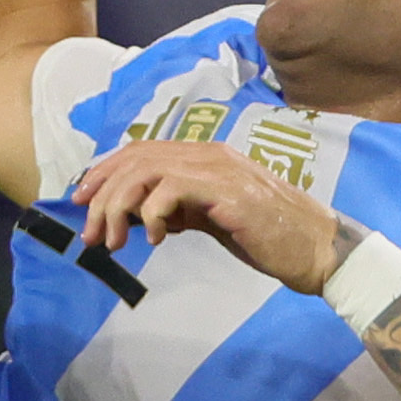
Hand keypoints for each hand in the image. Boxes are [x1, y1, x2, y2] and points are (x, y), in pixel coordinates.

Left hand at [72, 135, 348, 291]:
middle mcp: (209, 154)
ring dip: (119, 207)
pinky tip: (153, 240)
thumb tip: (142, 217)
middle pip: (136, 159)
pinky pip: (171, 191)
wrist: (318, 249)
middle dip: (103, 195)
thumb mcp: (214, 219)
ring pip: (146, 172)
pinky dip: (151, 214)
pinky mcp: (227, 192)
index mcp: (205, 157)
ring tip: (113, 242)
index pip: (141, 151)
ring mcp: (219, 169)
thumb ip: (181, 211)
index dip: (105, 172)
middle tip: (90, 234)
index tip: (82, 201)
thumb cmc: (270, 237)